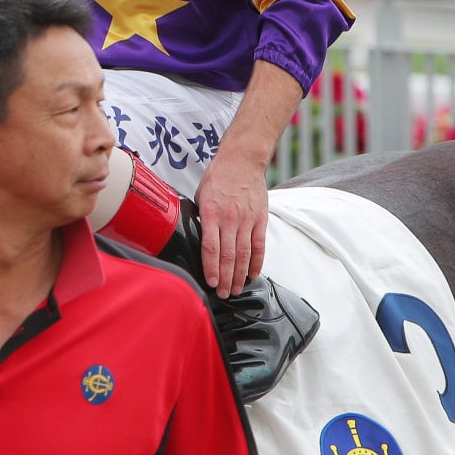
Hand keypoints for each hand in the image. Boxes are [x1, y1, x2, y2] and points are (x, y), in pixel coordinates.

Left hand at [195, 149, 267, 296]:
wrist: (242, 161)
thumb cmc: (218, 177)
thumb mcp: (200, 196)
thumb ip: (200, 219)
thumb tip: (194, 239)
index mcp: (211, 213)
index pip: (210, 247)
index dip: (211, 267)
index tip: (211, 282)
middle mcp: (230, 218)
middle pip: (228, 255)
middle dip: (226, 278)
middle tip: (223, 294)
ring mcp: (247, 220)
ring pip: (244, 254)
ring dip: (240, 275)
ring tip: (236, 290)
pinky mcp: (260, 219)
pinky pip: (259, 245)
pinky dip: (257, 262)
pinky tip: (253, 275)